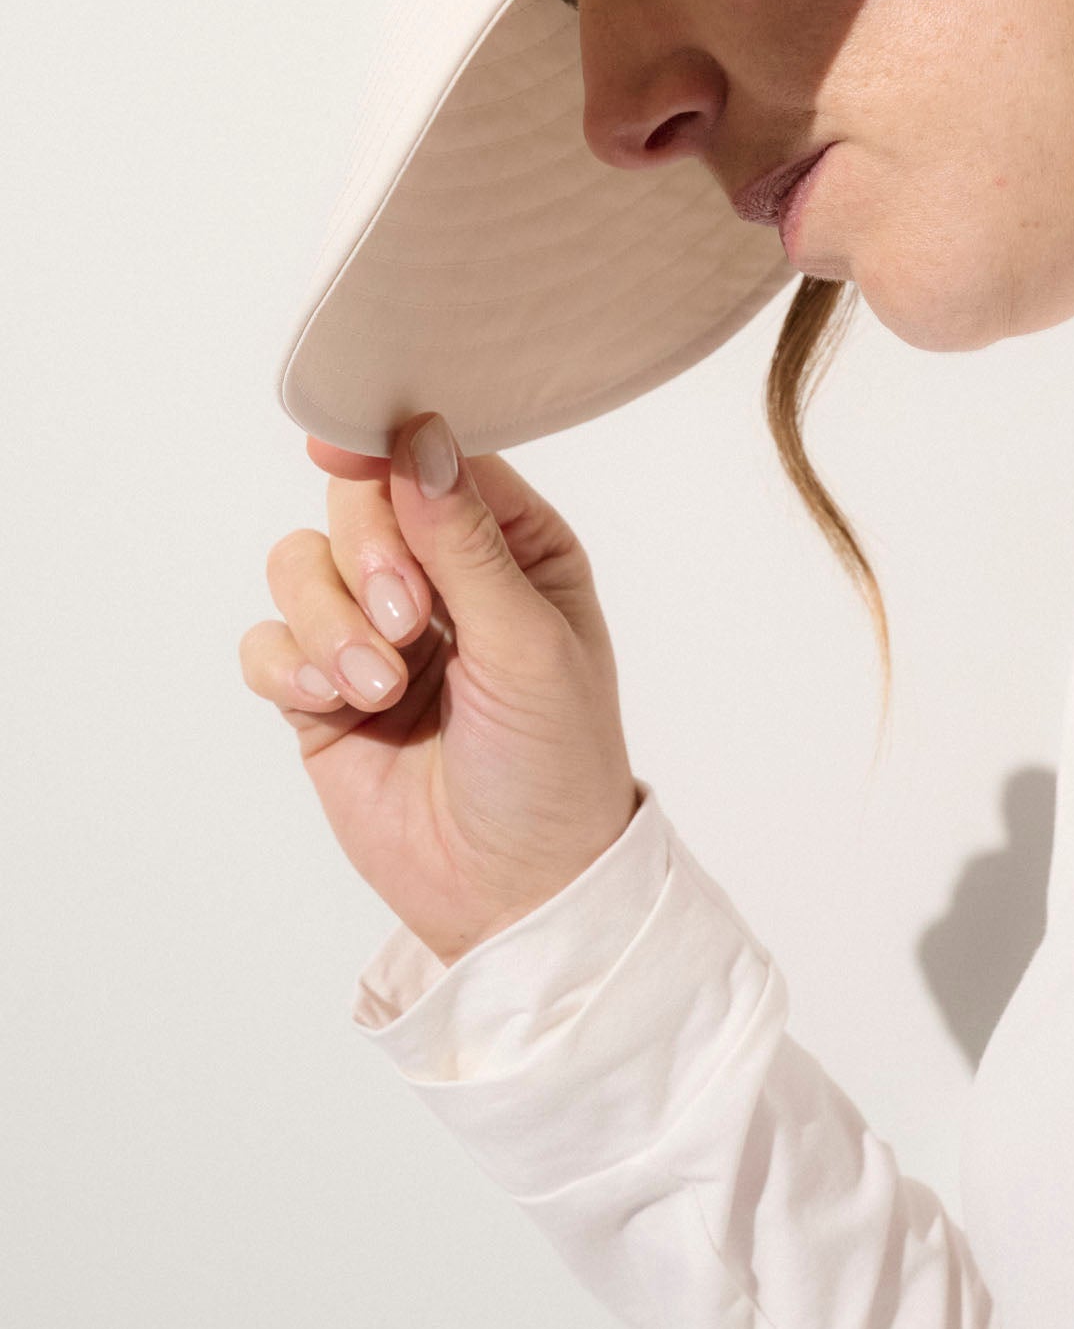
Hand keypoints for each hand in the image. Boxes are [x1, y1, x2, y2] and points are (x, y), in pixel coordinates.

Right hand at [241, 412, 640, 966]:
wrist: (511, 893)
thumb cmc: (552, 765)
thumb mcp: (527, 643)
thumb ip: (466, 541)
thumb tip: (420, 435)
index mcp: (512, 546)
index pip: (437, 458)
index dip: (387, 447)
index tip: (340, 449)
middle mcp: (438, 576)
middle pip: (356, 501)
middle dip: (365, 557)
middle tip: (406, 624)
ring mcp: (373, 631)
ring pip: (298, 564)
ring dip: (327, 622)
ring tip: (379, 689)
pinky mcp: (321, 691)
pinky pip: (266, 641)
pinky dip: (290, 667)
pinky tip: (336, 707)